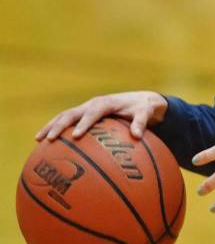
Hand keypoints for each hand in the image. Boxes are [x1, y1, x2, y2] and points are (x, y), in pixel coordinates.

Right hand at [35, 91, 167, 141]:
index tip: (76, 136)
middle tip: (49, 139)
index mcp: (105, 103)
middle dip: (59, 125)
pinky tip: (46, 143)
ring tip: (38, 139)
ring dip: (51, 126)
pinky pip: (67, 121)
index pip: (93, 113)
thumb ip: (141, 122)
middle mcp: (92, 104)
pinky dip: (55, 128)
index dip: (84, 123)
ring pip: (64, 116)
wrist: (140, 100)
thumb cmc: (143, 108)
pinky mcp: (83, 114)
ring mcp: (86, 108)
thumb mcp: (146, 113)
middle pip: (71, 113)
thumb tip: (138, 136)